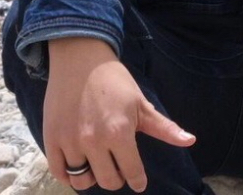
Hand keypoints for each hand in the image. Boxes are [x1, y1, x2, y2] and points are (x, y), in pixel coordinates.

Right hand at [44, 38, 194, 191]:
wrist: (81, 59)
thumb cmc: (115, 80)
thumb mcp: (142, 102)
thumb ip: (164, 127)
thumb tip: (190, 141)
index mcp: (119, 133)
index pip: (131, 172)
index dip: (138, 179)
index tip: (139, 181)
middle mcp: (94, 141)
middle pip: (107, 181)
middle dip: (117, 177)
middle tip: (118, 166)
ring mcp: (70, 142)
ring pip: (82, 180)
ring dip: (92, 177)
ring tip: (98, 163)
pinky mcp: (51, 139)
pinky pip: (59, 173)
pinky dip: (69, 174)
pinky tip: (79, 163)